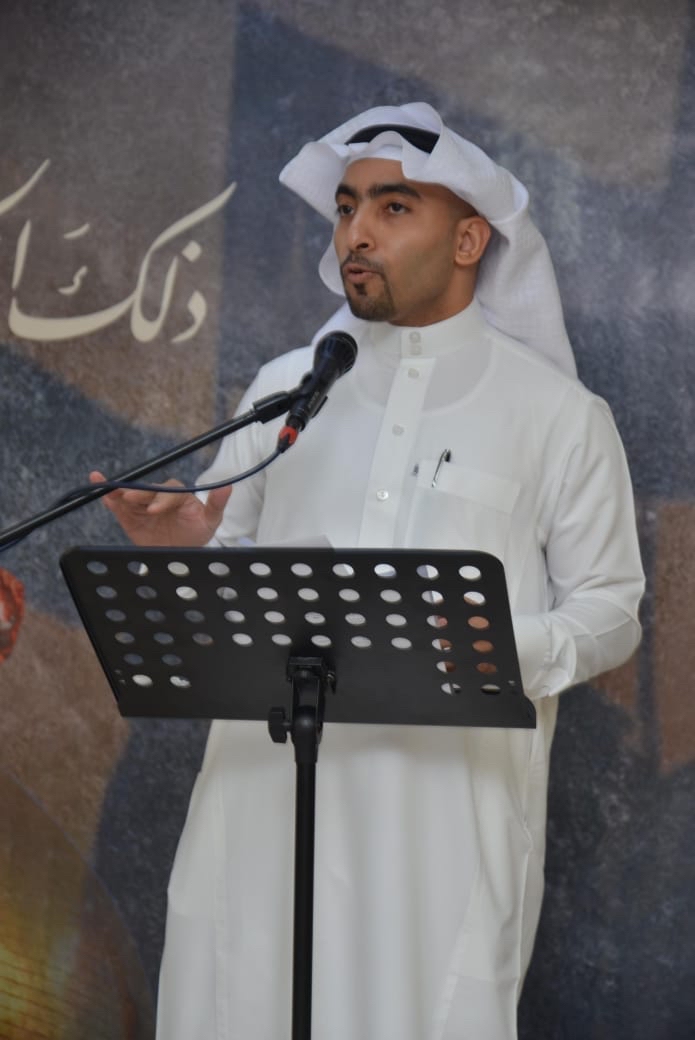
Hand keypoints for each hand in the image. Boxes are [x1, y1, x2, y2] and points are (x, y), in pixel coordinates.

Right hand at [90, 471, 231, 546]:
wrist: (180, 552)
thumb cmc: (196, 532)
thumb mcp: (210, 520)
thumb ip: (216, 504)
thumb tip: (228, 486)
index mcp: (178, 495)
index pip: (169, 492)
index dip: (162, 499)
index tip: (156, 510)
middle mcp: (159, 496)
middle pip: (147, 491)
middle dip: (139, 494)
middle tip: (131, 499)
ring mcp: (143, 505)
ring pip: (131, 495)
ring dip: (119, 490)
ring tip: (107, 487)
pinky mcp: (130, 516)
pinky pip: (118, 505)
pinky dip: (109, 497)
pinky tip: (99, 485)